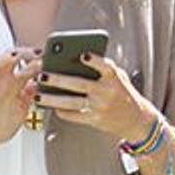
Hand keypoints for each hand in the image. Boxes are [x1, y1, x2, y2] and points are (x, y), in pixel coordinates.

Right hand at [0, 48, 40, 153]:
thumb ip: (30, 97)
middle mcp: (3, 83)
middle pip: (12, 58)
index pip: (27, 63)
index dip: (38, 58)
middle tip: (37, 54)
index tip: (50, 56)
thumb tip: (37, 85)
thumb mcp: (22, 110)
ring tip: (15, 56)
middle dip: (25, 53)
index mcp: (15, 85)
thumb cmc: (0, 126)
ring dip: (5, 59)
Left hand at [35, 51, 151, 141]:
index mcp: (114, 77)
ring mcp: (100, 107)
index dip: (94, 61)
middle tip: (42, 75)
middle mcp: (106, 91)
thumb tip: (77, 59)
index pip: (104, 66)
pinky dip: (62, 112)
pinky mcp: (95, 120)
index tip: (82, 54)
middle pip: (79, 84)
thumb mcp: (118, 77)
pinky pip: (74, 116)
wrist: (136, 119)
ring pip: (71, 102)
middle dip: (58, 80)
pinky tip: (52, 107)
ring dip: (52, 99)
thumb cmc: (122, 93)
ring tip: (38, 96)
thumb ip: (102, 69)